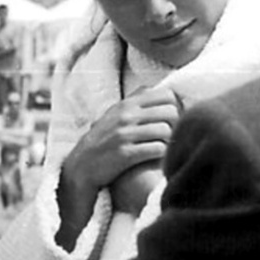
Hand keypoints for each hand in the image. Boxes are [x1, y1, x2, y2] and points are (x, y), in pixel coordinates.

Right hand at [55, 88, 180, 244]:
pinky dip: (164, 155)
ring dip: (171, 141)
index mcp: (126, 104)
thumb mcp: (115, 115)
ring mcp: (124, 135)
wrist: (81, 166)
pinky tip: (160, 159)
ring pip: (166, 130)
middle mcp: (125, 116)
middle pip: (171, 111)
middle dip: (177, 124)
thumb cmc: (104, 141)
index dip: (176, 106)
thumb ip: (138, 103)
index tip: (174, 119)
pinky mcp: (125, 154)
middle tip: (173, 136)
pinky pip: (158, 149)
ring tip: (167, 148)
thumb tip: (167, 93)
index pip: (166, 94)